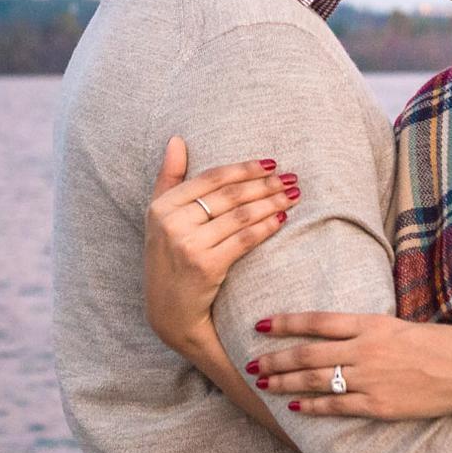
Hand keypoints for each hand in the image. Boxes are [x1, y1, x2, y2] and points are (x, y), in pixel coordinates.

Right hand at [143, 137, 296, 359]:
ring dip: (272, 202)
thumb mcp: (158, 218)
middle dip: (265, 184)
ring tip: (293, 196)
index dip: (244, 169)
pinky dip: (267, 226)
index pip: (211, 178)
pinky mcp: (207, 266)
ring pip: (241, 216)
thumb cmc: (168, 258)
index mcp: (161, 206)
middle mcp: (172, 223)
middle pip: (230, 195)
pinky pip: (245, 239)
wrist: (169, 312)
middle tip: (291, 178)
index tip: (270, 163)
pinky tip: (282, 218)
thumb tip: (176, 139)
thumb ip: (168, 178)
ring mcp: (189, 245)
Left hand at [246, 311, 451, 421]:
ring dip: (285, 381)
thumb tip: (341, 333)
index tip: (260, 325)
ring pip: (315, 380)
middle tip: (252, 363)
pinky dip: (311, 406)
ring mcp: (369, 378)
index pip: (316, 321)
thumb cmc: (439, 344)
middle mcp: (364, 349)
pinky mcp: (378, 405)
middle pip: (308, 353)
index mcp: (370, 323)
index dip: (285, 323)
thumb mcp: (399, 325)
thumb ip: (367, 330)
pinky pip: (336, 407)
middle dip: (275, 358)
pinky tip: (294, 406)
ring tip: (264, 383)